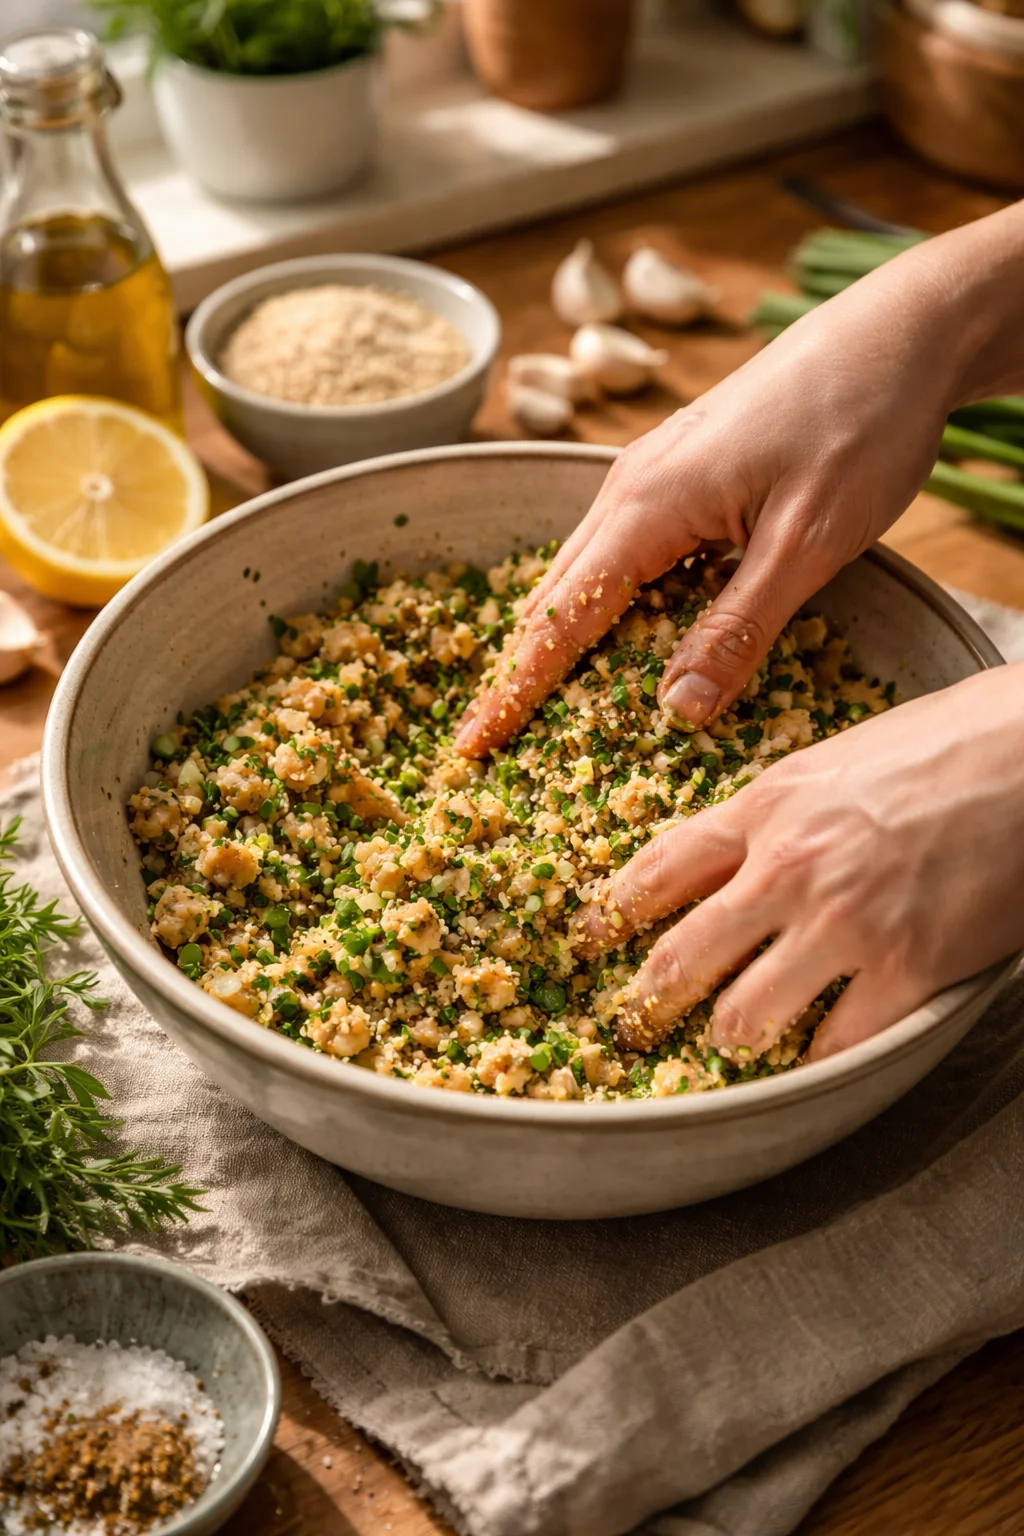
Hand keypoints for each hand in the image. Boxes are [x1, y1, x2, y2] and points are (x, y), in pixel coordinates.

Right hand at [455, 204, 1023, 761]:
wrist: (899, 333)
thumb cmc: (861, 426)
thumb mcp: (807, 544)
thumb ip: (738, 629)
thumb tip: (677, 711)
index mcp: (648, 505)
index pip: (559, 618)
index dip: (515, 688)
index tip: (473, 744)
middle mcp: (631, 486)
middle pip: (554, 594)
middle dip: (524, 669)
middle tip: (502, 740)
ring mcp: (651, 472)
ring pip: (586, 570)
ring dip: (565, 636)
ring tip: (552, 703)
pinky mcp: (680, 470)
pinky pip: (622, 549)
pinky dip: (609, 601)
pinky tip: (631, 635)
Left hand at [575, 665, 1023, 1060]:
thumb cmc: (943, 745)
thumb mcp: (833, 760)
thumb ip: (773, 813)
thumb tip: (728, 856)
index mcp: (766, 807)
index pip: (657, 871)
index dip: (611, 914)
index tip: (590, 938)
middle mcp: (788, 868)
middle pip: (680, 956)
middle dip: (649, 1000)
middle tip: (638, 1023)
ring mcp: (845, 923)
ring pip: (743, 1018)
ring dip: (731, 1039)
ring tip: (731, 1046)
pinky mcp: (907, 969)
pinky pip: (834, 1046)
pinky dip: (816, 1061)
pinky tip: (811, 1059)